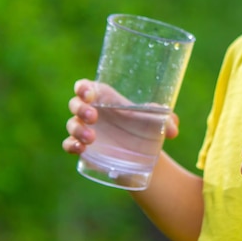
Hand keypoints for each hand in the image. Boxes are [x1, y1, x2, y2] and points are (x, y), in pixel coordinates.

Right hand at [61, 79, 179, 154]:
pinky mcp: (84, 148)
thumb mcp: (157, 121)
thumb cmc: (146, 128)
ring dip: (77, 129)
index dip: (83, 87)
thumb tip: (173, 129)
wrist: (142, 154)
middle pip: (75, 104)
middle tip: (94, 117)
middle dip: (80, 108)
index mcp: (105, 98)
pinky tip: (79, 149)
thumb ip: (167, 121)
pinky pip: (69, 144)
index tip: (89, 93)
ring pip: (72, 124)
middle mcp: (92, 111)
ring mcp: (85, 130)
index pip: (86, 87)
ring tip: (92, 138)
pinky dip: (70, 145)